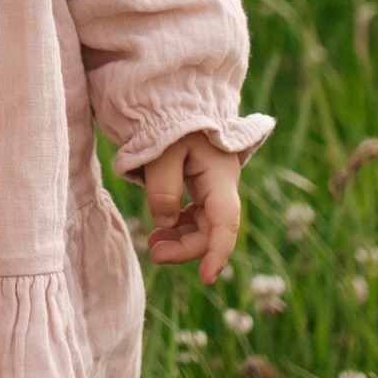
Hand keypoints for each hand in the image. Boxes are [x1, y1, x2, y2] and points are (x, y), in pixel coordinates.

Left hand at [135, 136, 242, 284]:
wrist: (171, 99)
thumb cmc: (169, 122)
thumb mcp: (161, 154)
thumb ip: (163, 191)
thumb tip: (166, 224)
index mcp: (220, 177)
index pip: (225, 223)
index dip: (217, 253)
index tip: (207, 278)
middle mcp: (221, 185)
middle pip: (211, 229)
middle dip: (185, 247)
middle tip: (154, 254)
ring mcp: (211, 186)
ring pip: (202, 225)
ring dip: (180, 239)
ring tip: (153, 245)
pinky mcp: (199, 185)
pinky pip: (193, 215)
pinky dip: (177, 227)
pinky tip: (161, 232)